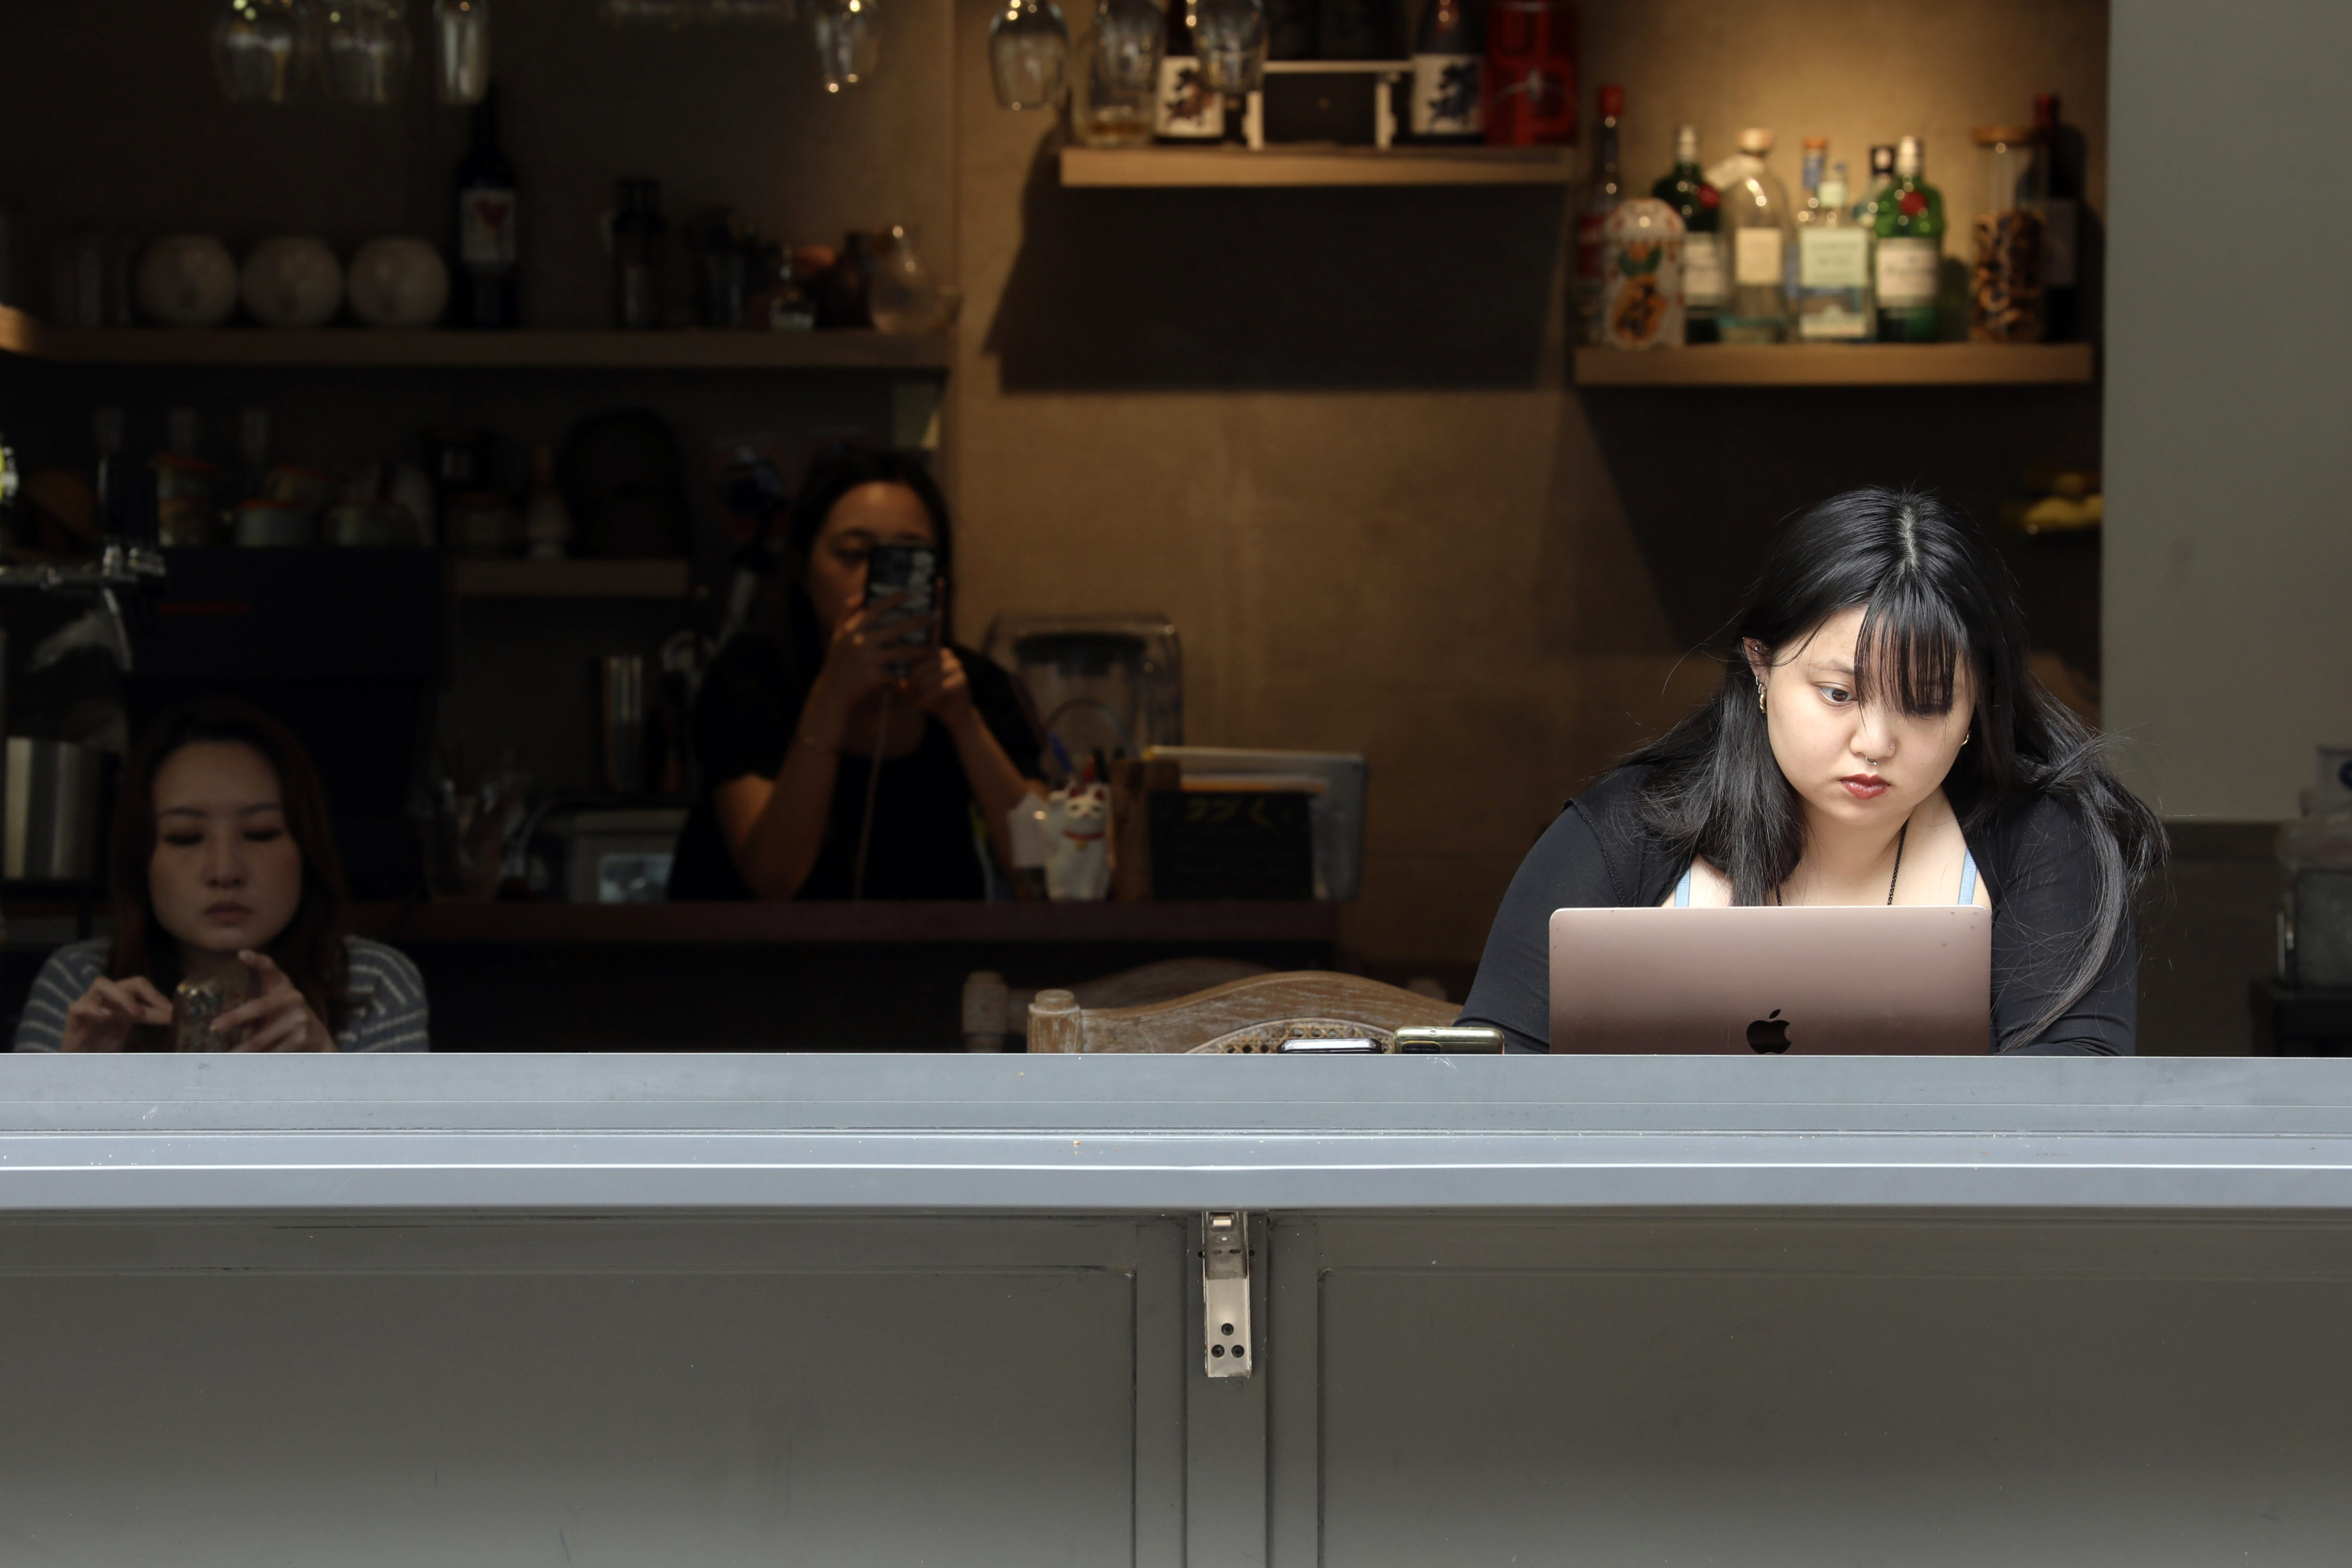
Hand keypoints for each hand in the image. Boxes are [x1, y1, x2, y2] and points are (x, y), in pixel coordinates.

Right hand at [60, 975, 172, 1052]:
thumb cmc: (104, 1045)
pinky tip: (105, 1017)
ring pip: (101, 984)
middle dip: (145, 992)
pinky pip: (78, 1006)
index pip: (140, 986)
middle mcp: (106, 998)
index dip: (157, 994)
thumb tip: (177, 1015)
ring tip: (136, 1012)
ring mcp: (88, 1005)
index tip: (173, 1009)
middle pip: (126, 982)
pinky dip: (92, 1008)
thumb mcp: (131, 1032)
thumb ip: (151, 1019)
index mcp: (122, 1001)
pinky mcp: (72, 1019)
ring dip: (121, 995)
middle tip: (161, 1009)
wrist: (78, 1063)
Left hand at [213, 950, 336, 1052]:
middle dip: (234, 1018)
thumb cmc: (284, 1017)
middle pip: (258, 1007)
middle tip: (214, 1028)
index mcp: (283, 986)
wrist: (317, 1038)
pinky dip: (255, 1060)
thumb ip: (254, 1004)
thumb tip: (218, 1023)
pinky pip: (270, 1053)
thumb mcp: (274, 1002)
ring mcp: (298, 1019)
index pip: (270, 969)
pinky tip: (247, 1065)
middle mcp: (293, 999)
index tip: (241, 954)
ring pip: (260, 1038)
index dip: (256, 961)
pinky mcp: (301, 1039)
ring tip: (225, 1057)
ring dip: (240, 1049)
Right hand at [804, 595, 924, 740]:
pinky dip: (911, 671)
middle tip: (935, 617)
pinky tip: (924, 670)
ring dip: (922, 649)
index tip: (909, 593)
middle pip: (896, 628)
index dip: (893, 599)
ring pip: (903, 650)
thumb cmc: (839, 661)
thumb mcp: (839, 635)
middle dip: (919, 621)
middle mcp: (860, 641)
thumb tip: (862, 594)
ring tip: (937, 648)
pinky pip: (899, 671)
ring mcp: (868, 659)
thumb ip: (848, 613)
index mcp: (853, 629)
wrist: (834, 691)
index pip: (876, 608)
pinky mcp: (875, 676)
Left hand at [903, 640, 975, 727]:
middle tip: (906, 693)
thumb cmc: (933, 697)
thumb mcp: (916, 686)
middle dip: (911, 682)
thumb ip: (906, 679)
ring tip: (914, 700)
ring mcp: (957, 667)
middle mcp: (948, 655)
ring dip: (918, 692)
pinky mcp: (962, 681)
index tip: (900, 683)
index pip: (915, 654)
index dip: (905, 670)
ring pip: (928, 678)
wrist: (955, 714)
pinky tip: (921, 706)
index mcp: (936, 650)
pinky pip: (939, 688)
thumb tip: (891, 676)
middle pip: (920, 666)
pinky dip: (927, 698)